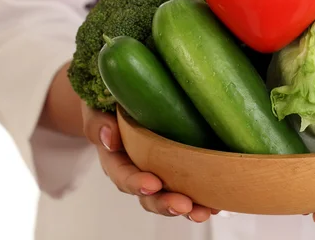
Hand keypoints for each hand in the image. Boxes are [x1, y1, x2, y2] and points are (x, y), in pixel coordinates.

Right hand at [80, 102, 218, 222]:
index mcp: (115, 159)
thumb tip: (110, 137)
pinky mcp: (177, 169)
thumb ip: (98, 122)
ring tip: (203, 212)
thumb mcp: (97, 107)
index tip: (152, 184)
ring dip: (187, 207)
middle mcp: (137, 171)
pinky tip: (217, 202)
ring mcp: (158, 172)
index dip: (136, 182)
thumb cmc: (108, 103)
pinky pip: (188, 187)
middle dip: (165, 203)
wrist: (122, 101)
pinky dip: (202, 197)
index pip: (122, 174)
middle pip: (148, 195)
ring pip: (169, 196)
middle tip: (183, 205)